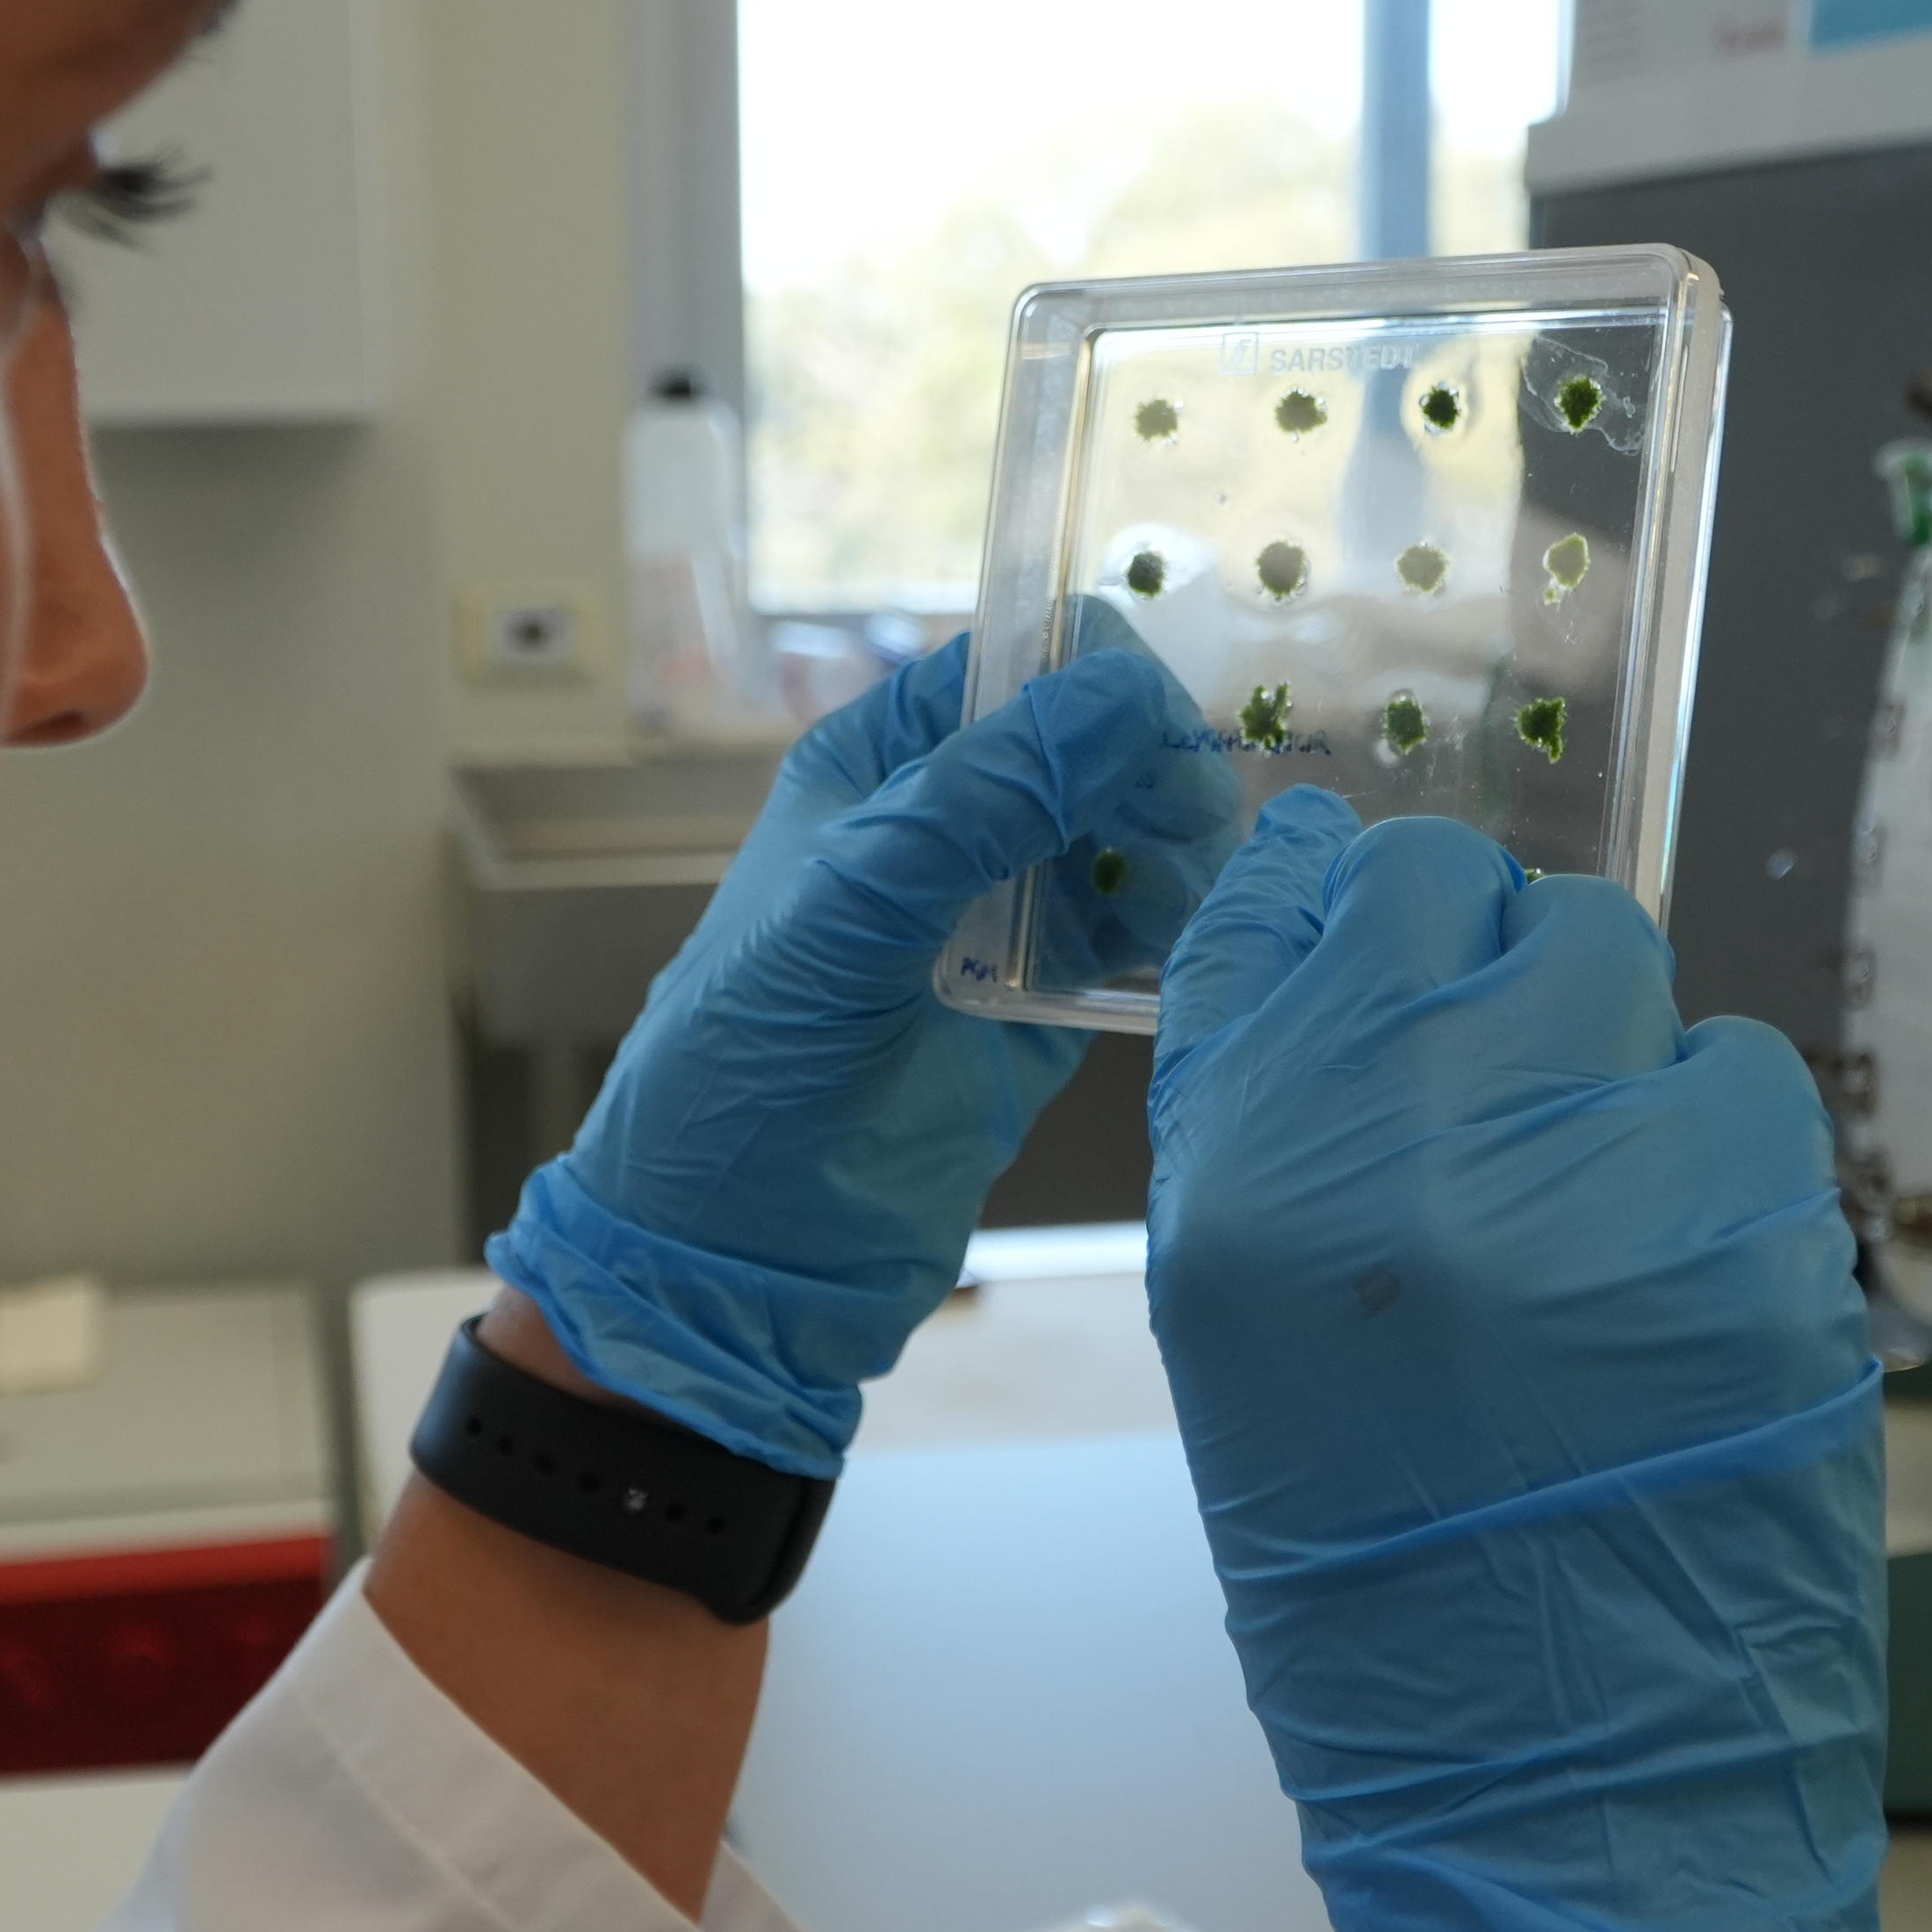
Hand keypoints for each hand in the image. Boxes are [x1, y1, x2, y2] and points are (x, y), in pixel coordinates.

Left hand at [488, 630, 1223, 1474]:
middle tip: (1191, 819)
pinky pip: (1126, 949)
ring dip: (1171, 852)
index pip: (1000, 673)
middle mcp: (937, 837)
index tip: (1159, 717)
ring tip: (1195, 889)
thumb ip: (978, 801)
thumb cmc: (746, 1065)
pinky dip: (1169, 937)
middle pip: (1080, 754)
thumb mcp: (849, 909)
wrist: (736, 1258)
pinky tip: (1192, 945)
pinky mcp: (1037, 1018)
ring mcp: (991, 928)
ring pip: (1117, 846)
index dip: (1086, 674)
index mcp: (872, 778)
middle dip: (1147, 769)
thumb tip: (1115, 701)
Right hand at [1145, 791, 1931, 1931]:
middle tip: (1508, 1100)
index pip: (1306, 892)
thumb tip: (1320, 897)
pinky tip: (1679, 1271)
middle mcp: (1414, 1153)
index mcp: (1251, 1186)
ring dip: (1610, 1056)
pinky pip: (1745, 1079)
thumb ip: (1269, 1110)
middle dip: (1492, 971)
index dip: (1356, 904)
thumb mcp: (1244, 1339)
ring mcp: (1599, 1183)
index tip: (1390, 947)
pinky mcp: (1758, 1232)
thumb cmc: (1386, 1581)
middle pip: (1473, 896)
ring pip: (1623, 968)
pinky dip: (1718, 1149)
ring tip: (1595, 1211)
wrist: (1565, 1796)